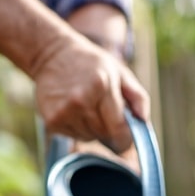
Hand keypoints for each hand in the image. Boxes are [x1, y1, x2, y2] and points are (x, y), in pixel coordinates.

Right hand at [32, 33, 148, 153]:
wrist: (51, 54)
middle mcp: (82, 100)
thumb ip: (138, 96)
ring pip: (88, 138)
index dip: (125, 140)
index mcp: (102, 85)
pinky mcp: (52, 121)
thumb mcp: (119, 71)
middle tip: (102, 112)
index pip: (119, 128)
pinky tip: (72, 110)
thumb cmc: (90, 64)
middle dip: (108, 130)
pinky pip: (73, 137)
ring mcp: (65, 111)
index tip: (126, 141)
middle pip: (104, 135)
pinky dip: (77, 129)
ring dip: (91, 129)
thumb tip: (143, 121)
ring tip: (85, 107)